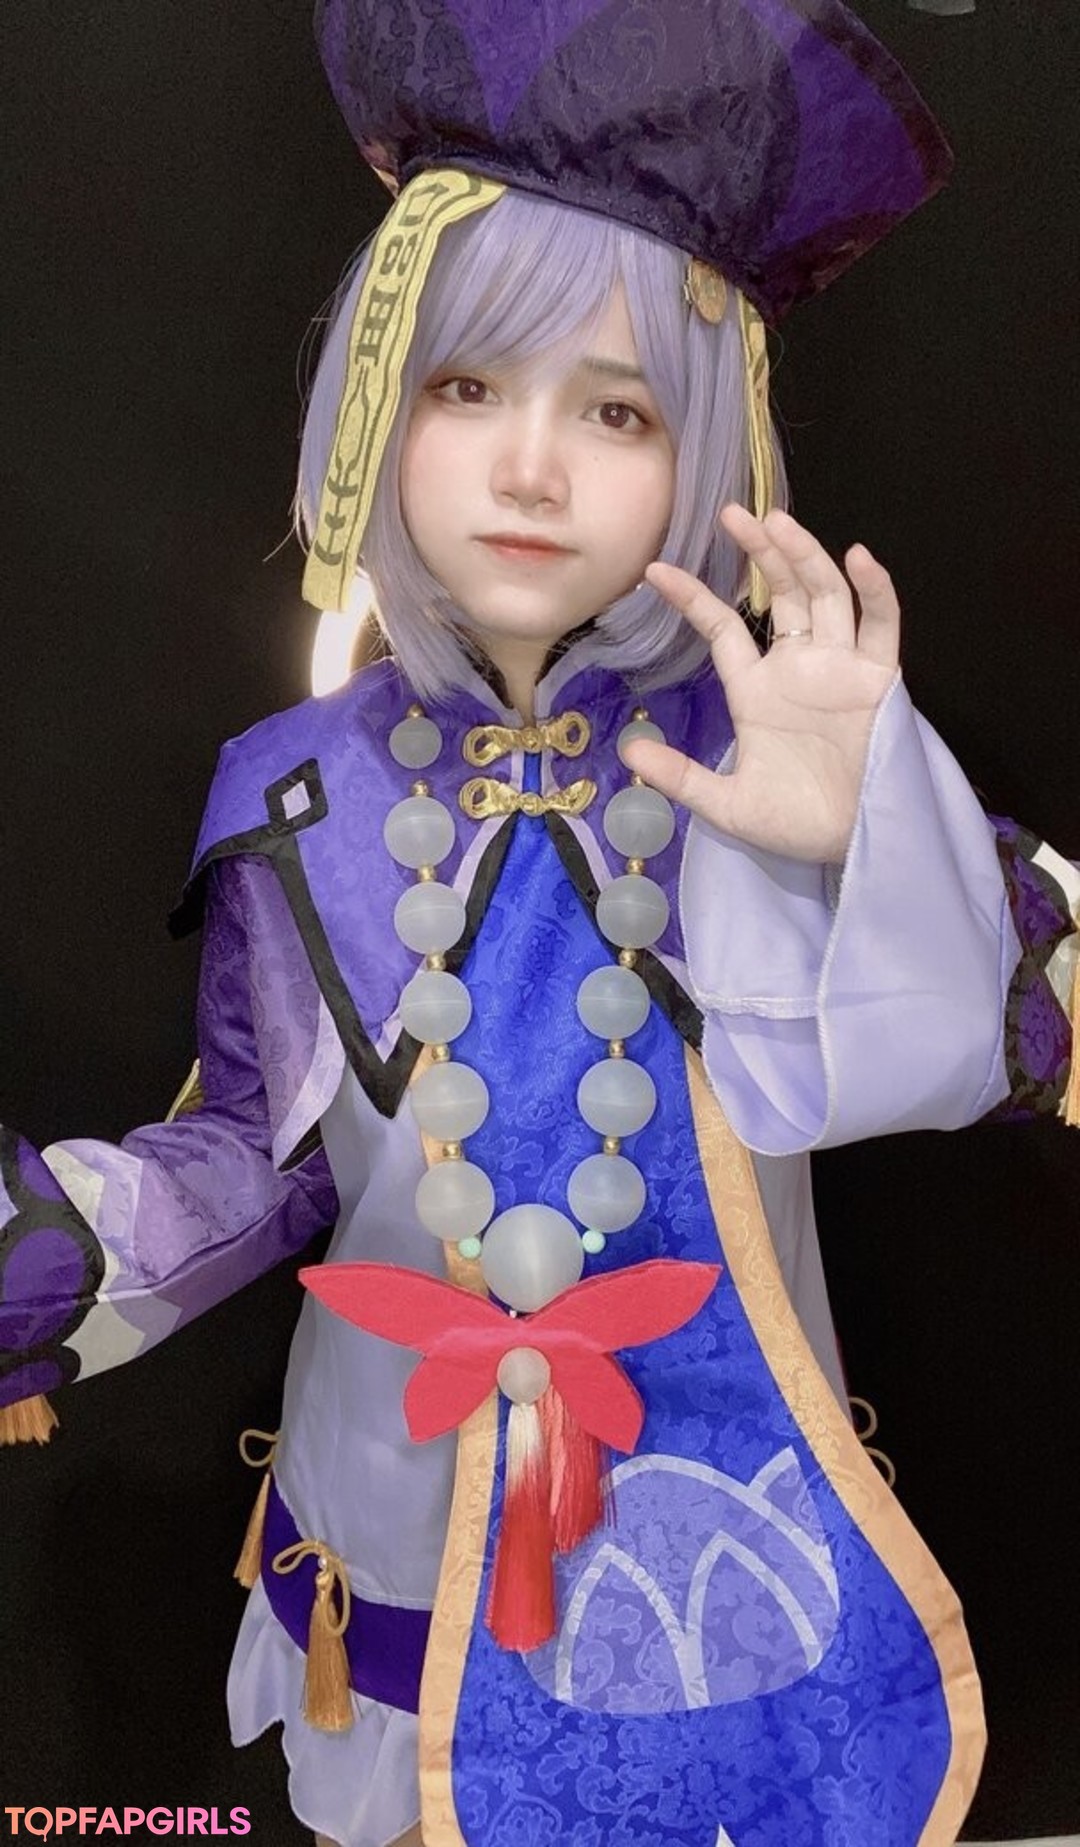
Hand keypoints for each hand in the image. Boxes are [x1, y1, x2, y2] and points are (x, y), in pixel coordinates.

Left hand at [622, 505, 899, 862]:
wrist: (854, 847)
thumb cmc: (794, 824)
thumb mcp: (726, 805)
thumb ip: (681, 776)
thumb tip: (628, 751)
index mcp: (758, 690)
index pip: (723, 629)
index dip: (692, 599)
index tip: (655, 571)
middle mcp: (799, 668)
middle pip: (781, 593)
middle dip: (759, 552)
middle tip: (732, 513)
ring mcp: (841, 668)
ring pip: (825, 595)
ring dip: (803, 555)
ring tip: (777, 520)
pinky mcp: (879, 679)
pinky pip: (881, 626)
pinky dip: (875, 590)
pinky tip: (857, 557)